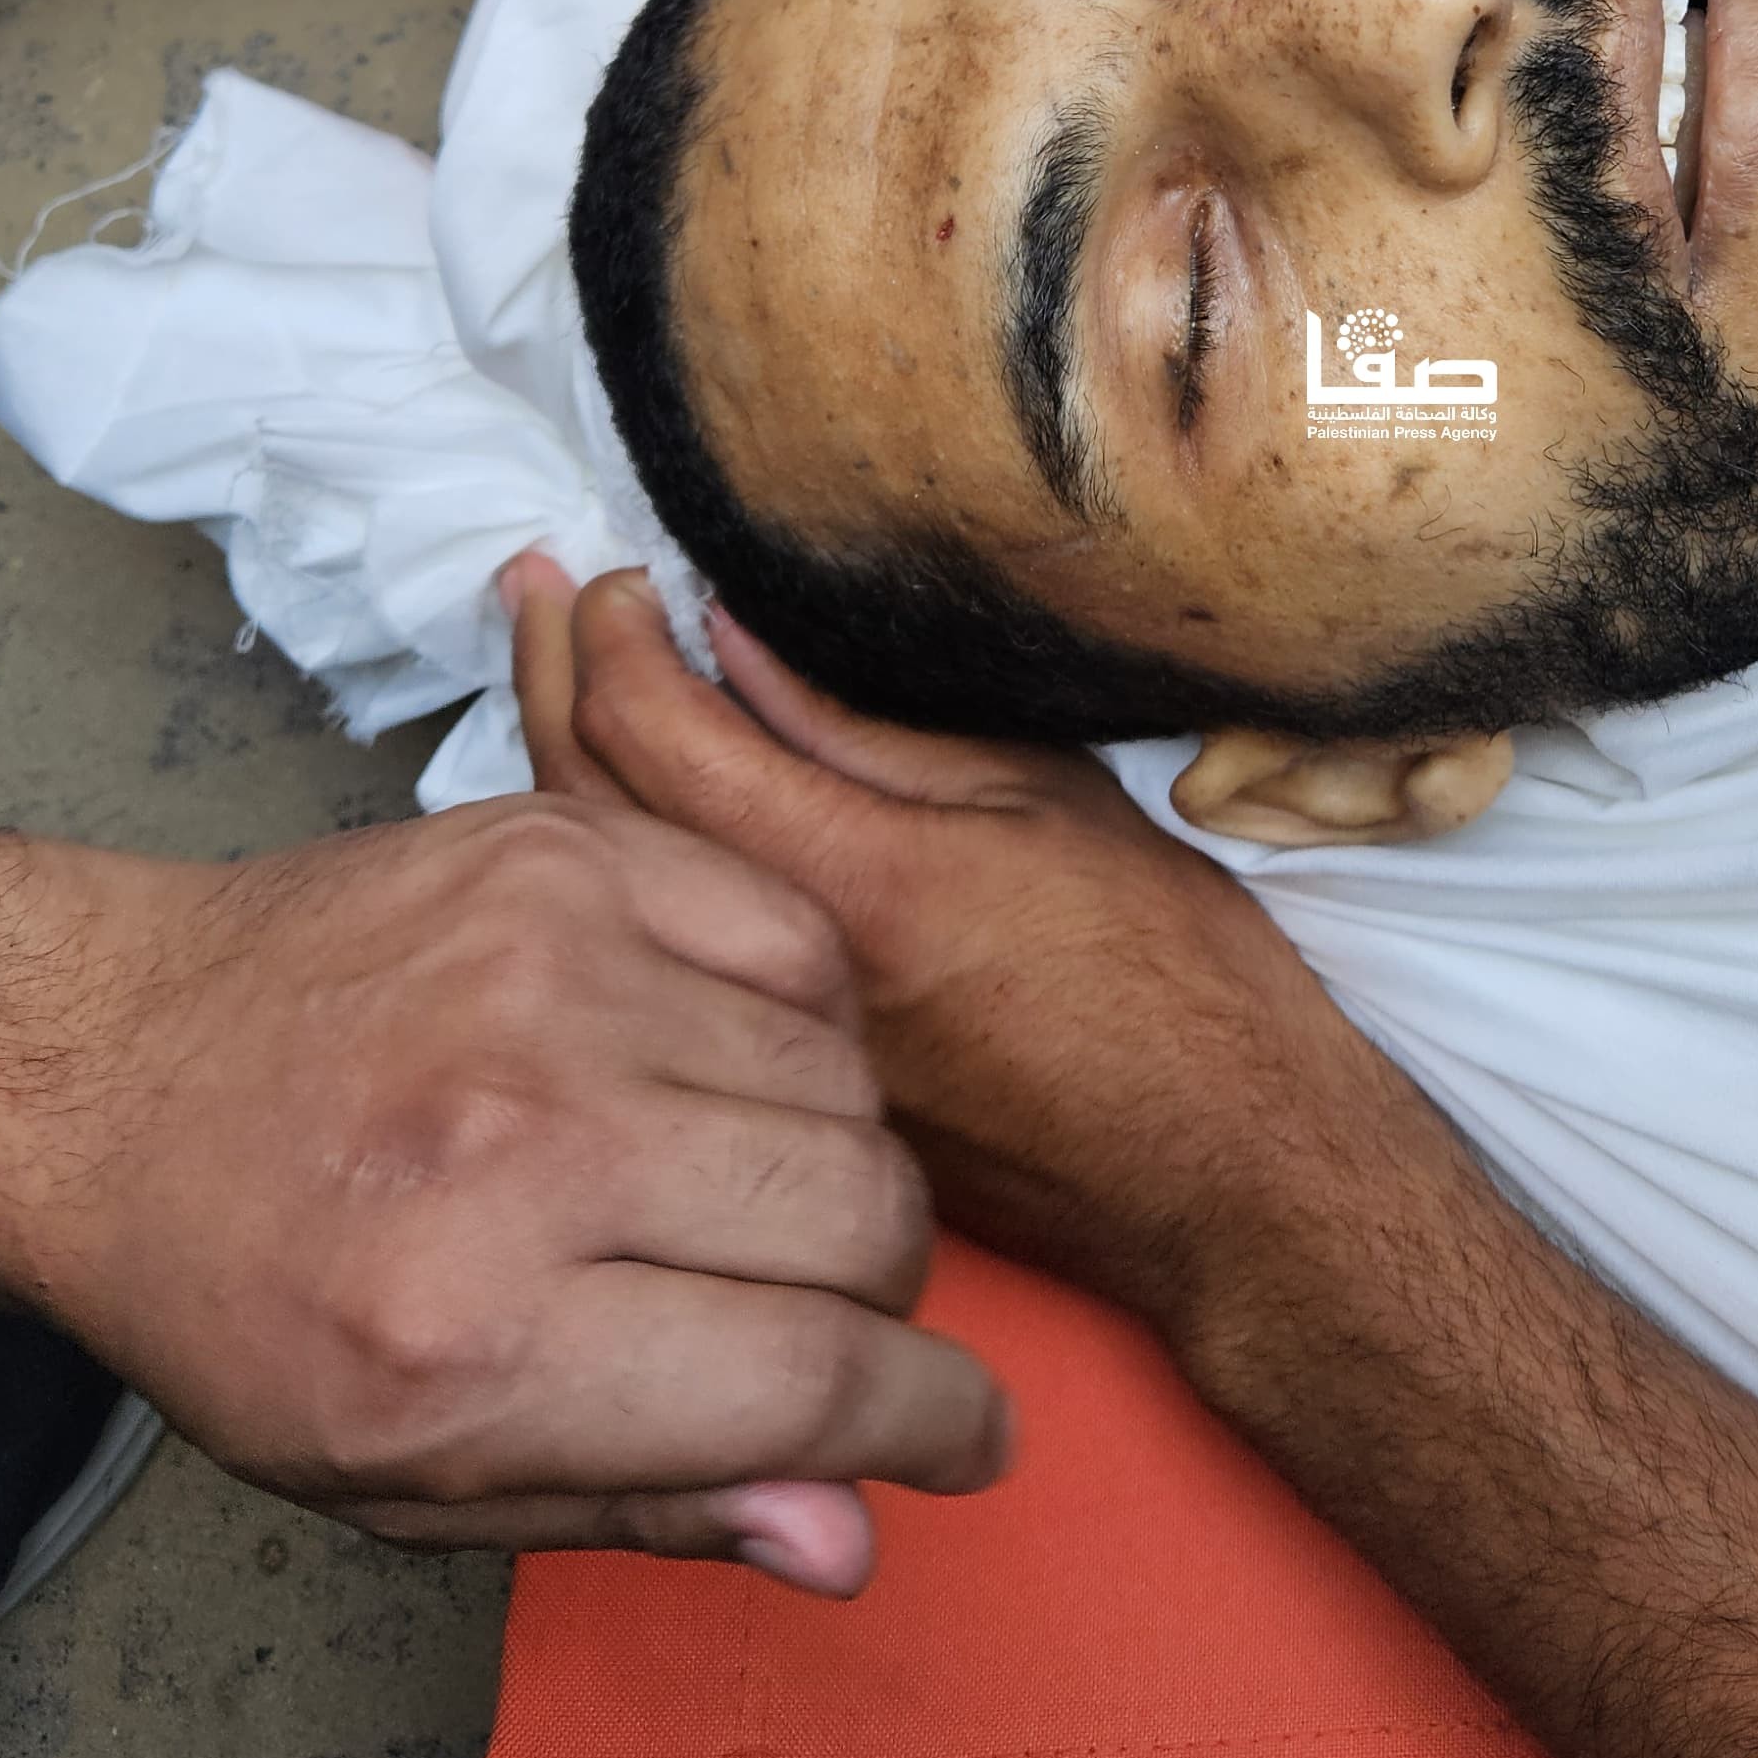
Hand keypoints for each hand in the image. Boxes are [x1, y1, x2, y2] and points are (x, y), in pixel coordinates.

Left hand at [0, 786, 1007, 1584]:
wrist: (108, 1065)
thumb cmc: (251, 1296)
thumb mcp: (406, 1480)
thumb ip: (648, 1506)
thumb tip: (851, 1535)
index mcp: (468, 1338)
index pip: (810, 1384)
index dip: (932, 1422)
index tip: (966, 1434)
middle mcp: (519, 1142)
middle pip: (862, 1219)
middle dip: (887, 1296)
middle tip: (828, 1313)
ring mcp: (547, 970)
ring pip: (848, 1080)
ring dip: (840, 1157)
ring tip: (746, 1187)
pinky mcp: (565, 853)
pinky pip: (795, 938)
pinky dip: (801, 1019)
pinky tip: (726, 1064)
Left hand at [520, 576, 1757, 1757]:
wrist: (1225, 1182)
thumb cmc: (1175, 985)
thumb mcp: (1049, 807)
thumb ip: (872, 728)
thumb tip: (729, 636)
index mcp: (846, 884)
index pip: (654, 734)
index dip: (610, 635)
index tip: (608, 575)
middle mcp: (767, 974)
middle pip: (591, 810)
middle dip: (547, 677)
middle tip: (531, 591)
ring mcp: (757, 1042)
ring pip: (605, 894)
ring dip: (555, 764)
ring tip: (543, 670)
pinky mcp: (769, 1094)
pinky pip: (646, 963)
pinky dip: (610, 864)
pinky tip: (609, 809)